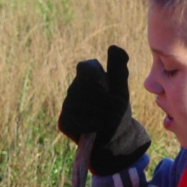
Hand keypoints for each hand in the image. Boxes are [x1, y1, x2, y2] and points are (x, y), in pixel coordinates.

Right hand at [58, 45, 150, 175]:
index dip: (97, 78)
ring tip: (106, 120)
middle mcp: (73, 90)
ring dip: (101, 114)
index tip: (106, 87)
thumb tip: (114, 47)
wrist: (115, 140)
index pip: (86, 68)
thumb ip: (118, 69)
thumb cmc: (117, 112)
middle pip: (87, 88)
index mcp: (86, 78)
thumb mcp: (121, 91)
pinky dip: (93, 125)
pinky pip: (79, 120)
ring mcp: (67, 106)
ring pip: (83, 104)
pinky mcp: (64, 122)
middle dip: (105, 101)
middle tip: (112, 110)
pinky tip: (97, 128)